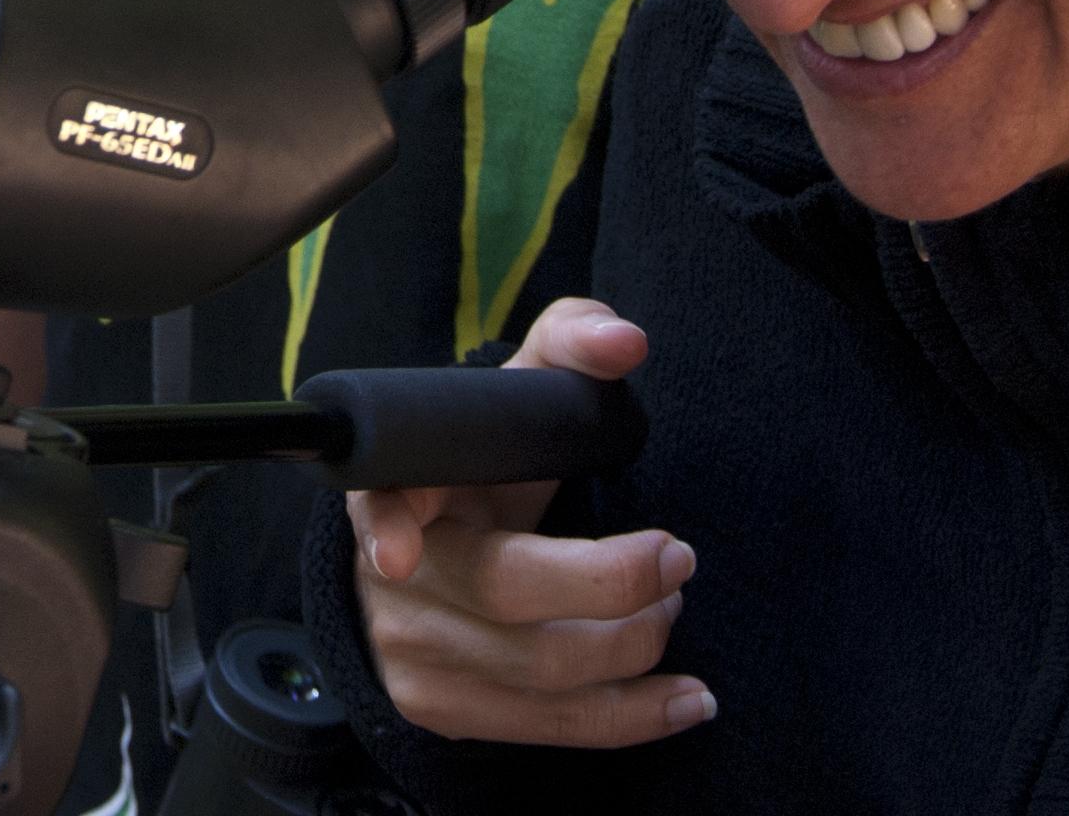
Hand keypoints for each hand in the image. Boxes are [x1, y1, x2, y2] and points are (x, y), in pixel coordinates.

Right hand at [347, 296, 714, 749]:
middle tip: (678, 555)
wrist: (442, 550)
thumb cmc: (489, 462)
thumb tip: (625, 343)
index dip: (386, 527)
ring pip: (542, 668)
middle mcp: (391, 577)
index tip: (399, 555)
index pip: (380, 501)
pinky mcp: (445, 709)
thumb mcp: (518, 394)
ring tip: (674, 605)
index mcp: (400, 487)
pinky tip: (688, 698)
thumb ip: (571, 342)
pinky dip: (636, 716)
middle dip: (610, 581)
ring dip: (636, 642)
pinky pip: (551, 727)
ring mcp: (412, 652)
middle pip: (503, 592)